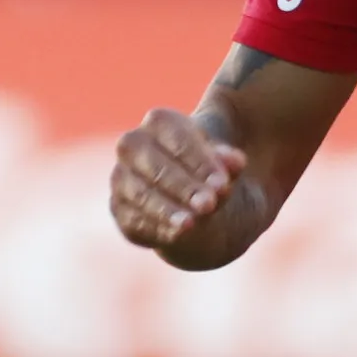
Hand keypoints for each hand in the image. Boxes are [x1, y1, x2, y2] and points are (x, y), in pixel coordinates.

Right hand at [109, 106, 247, 257]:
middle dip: (182, 186)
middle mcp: (133, 145)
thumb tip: (236, 161)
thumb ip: (230, 162)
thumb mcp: (226, 164)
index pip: (175, 135)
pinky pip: (133, 219)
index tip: (222, 184)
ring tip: (191, 224)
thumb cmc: (209, 171)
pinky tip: (177, 234)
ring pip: (139, 193)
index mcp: (160, 122)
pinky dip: (155, 227)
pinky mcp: (120, 209)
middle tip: (208, 204)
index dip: (198, 161)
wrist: (196, 202)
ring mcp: (122, 177)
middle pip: (153, 164)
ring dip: (165, 209)